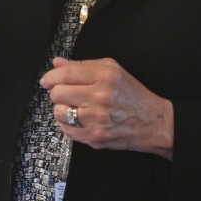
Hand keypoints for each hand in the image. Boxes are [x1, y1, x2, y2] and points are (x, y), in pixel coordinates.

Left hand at [42, 57, 173, 159]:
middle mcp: (101, 95)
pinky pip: (66, 130)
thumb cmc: (133, 95)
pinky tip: (79, 119)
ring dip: (63, 109)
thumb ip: (83, 66)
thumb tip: (57, 63)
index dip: (51, 77)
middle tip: (65, 94)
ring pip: (59, 112)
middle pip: (58, 93)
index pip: (66, 73)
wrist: (153, 122)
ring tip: (75, 107)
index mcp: (106, 74)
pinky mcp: (95, 136)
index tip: (47, 80)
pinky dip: (68, 124)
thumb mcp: (113, 71)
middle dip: (57, 93)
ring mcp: (97, 118)